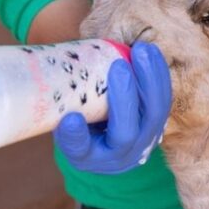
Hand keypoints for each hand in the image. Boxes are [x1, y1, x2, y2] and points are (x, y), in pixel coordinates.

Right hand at [53, 42, 171, 173]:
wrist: (106, 139)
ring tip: (141, 51)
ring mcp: (143, 141)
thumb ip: (58, 106)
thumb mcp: (61, 120)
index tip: (70, 119)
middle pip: (125, 133)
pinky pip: (163, 101)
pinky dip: (159, 75)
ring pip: (153, 115)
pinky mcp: (158, 124)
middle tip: (118, 67)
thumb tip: (44, 74)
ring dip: (150, 81)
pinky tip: (151, 52)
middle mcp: (118, 157)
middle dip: (125, 99)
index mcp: (87, 158)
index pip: (80, 150)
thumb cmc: (77, 124)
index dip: (76, 136)